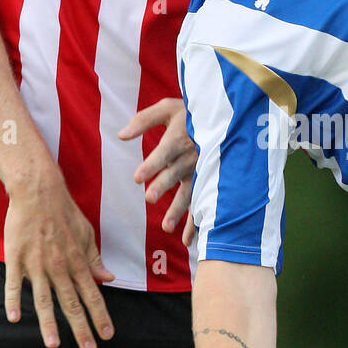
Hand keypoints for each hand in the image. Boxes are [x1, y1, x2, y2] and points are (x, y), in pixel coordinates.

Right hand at [4, 173, 114, 347]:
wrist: (38, 192)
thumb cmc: (64, 213)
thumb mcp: (87, 235)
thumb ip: (95, 259)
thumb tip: (109, 279)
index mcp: (78, 262)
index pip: (92, 295)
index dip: (100, 316)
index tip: (107, 335)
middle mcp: (59, 267)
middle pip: (71, 304)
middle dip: (81, 329)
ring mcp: (36, 265)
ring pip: (43, 300)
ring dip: (49, 324)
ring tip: (53, 345)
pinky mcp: (16, 259)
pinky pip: (13, 284)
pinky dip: (13, 301)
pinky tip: (14, 318)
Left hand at [119, 97, 197, 231]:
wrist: (226, 117)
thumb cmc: (190, 112)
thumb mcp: (168, 108)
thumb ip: (144, 120)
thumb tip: (121, 135)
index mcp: (181, 137)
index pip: (164, 152)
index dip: (152, 165)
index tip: (137, 178)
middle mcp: (192, 156)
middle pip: (175, 173)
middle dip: (163, 186)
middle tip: (149, 199)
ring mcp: (202, 171)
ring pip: (190, 193)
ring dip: (179, 210)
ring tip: (165, 228)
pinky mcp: (208, 182)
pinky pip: (203, 203)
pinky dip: (197, 222)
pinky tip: (188, 240)